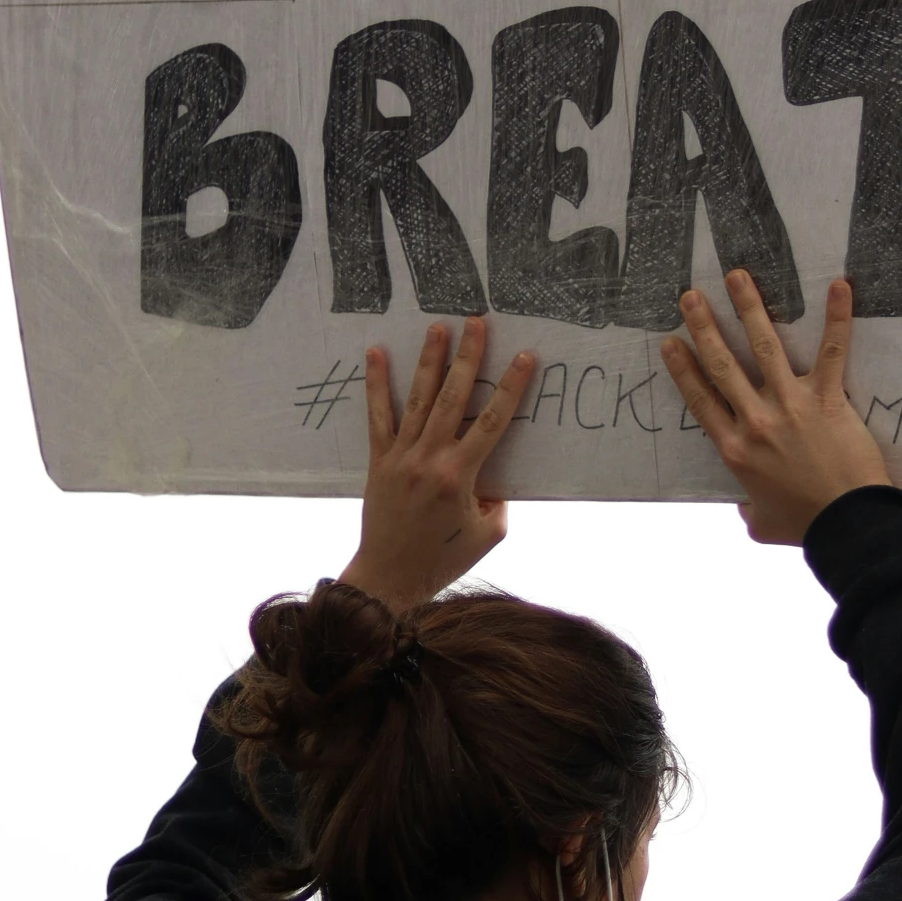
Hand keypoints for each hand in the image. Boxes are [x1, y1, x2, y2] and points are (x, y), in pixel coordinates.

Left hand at [338, 320, 535, 612]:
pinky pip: (378, 416)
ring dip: (429, 360)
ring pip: (418, 398)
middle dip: (469, 357)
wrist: (389, 578)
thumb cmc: (443, 560)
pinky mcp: (379, 461)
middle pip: (454, 398)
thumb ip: (498, 500)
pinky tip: (376, 353)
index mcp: (460, 477)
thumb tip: (496, 474)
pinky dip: (376, 384)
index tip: (525, 356)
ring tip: (438, 327)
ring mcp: (401, 457)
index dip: (511, 387)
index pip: (492, 422)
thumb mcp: (487, 534)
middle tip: (477, 322)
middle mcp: (429, 459)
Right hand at [660, 271, 891, 543]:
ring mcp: (791, 406)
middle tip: (691, 296)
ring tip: (738, 276)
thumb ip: (748, 512)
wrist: (848, 526)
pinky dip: (837, 317)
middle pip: (723, 365)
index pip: (701, 401)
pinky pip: (832, 351)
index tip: (671, 343)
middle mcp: (756, 421)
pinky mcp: (828, 399)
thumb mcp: (764, 525)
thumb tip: (744, 510)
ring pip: (765, 347)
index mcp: (735, 450)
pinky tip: (840, 286)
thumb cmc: (806, 527)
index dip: (683, 370)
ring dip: (750, 308)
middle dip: (705, 327)